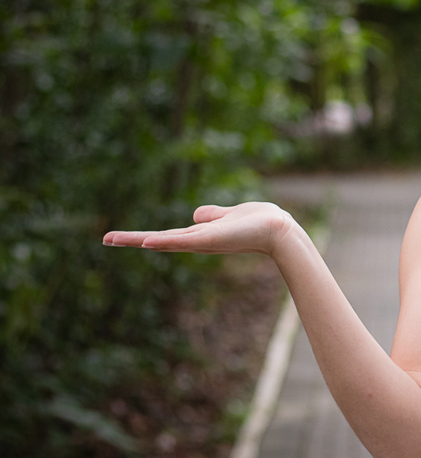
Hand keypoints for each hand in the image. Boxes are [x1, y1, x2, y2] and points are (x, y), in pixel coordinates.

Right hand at [102, 202, 298, 258]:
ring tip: (113, 239)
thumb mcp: (228, 215)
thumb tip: (195, 214)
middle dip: (131, 240)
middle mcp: (198, 240)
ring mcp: (203, 242)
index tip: (118, 236)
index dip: (143, 236)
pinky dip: (167, 242)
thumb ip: (212, 215)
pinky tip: (149, 242)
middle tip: (105, 238)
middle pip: (159, 240)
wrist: (279, 230)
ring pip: (166, 241)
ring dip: (140, 240)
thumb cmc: (259, 223)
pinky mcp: (212, 240)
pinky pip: (185, 241)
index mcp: (200, 235)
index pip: (166, 235)